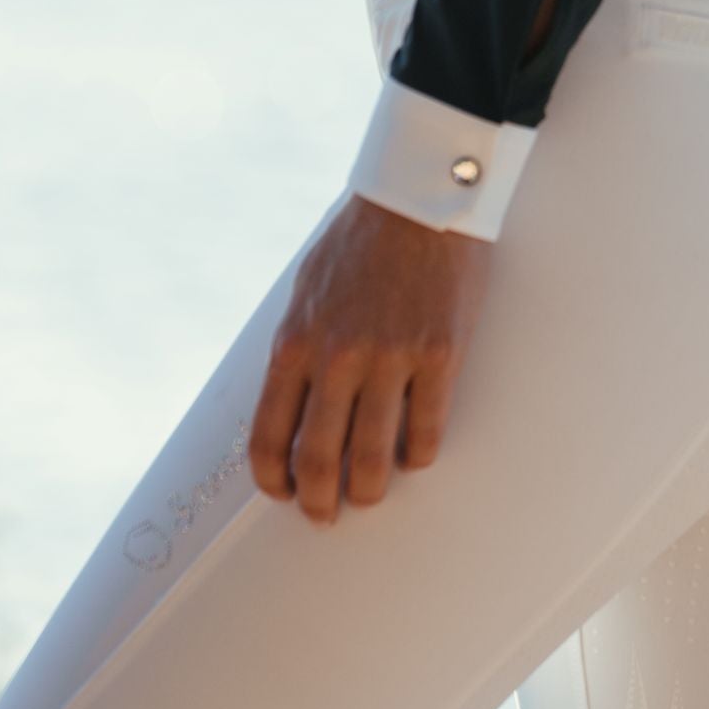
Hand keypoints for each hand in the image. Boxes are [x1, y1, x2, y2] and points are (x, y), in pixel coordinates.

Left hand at [248, 194, 492, 523]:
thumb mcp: (307, 289)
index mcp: (296, 341)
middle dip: (317, 501)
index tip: (283, 492)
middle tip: (325, 514)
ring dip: (368, 491)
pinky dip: (418, 456)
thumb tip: (294, 406)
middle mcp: (338, 357)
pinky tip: (414, 453)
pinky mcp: (439, 356)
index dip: (273, 479)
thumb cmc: (361, 239)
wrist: (419, 195)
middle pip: (318, 460)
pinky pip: (426, 433)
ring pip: (373, 460)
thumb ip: (299, 348)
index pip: (269, 436)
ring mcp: (391, 359)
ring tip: (369, 494)